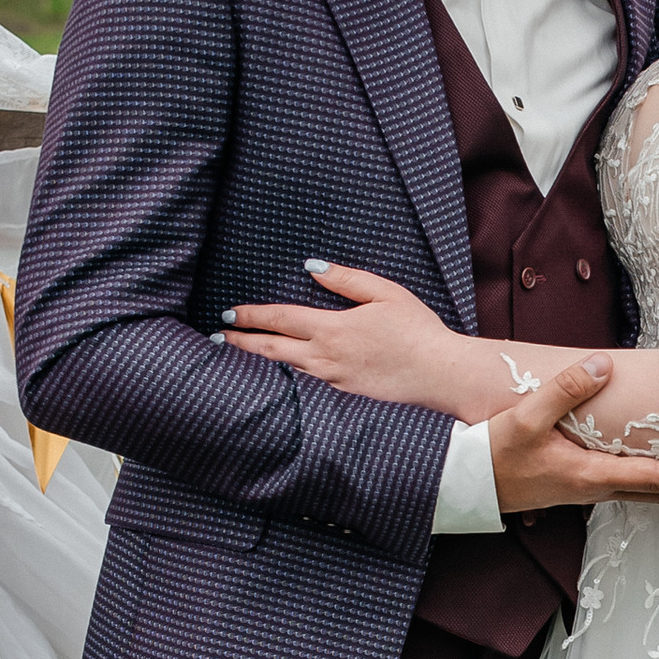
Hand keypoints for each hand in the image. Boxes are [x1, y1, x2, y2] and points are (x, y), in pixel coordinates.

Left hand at [224, 263, 469, 410]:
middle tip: (220, 334)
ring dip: (263, 356)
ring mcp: (333, 379)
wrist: (439, 373)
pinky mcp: (345, 392)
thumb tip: (312, 266)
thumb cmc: (416, 329)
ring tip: (243, 349)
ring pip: (288, 366)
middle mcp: (325, 357)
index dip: (251, 315)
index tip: (229, 312)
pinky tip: (285, 366)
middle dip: (242, 341)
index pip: (279, 319)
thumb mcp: (384, 292)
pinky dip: (291, 370)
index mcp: (332, 328)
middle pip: (272, 349)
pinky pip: (310, 378)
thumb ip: (345, 279)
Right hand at [488, 362, 658, 513]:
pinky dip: (650, 482)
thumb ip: (564, 390)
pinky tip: (657, 469)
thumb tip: (601, 365)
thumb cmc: (494, 454)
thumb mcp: (526, 418)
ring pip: (642, 493)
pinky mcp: (577, 486)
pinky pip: (625, 486)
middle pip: (657, 494)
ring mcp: (586, 491)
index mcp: (590, 475)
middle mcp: (594, 489)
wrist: (466, 483)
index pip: (653, 478)